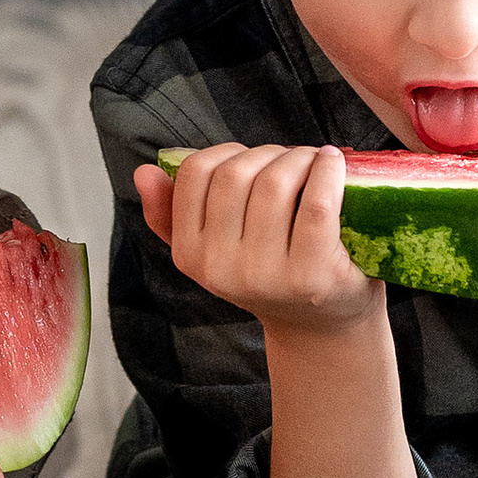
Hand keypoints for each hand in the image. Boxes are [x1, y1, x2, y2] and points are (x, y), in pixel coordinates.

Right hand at [134, 143, 380, 336]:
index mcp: (189, 254)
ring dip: (300, 158)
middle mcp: (220, 268)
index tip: (253, 158)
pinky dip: (327, 173)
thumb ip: (171, 213)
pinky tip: (333, 164)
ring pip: (275, 183)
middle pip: (237, 174)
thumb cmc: (268, 271)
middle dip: (269, 153)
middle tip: (292, 160)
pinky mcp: (311, 275)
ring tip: (315, 163)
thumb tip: (144, 172)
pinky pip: (316, 204)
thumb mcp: (212, 249)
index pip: (195, 174)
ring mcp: (265, 274)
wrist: (318, 324)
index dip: (227, 152)